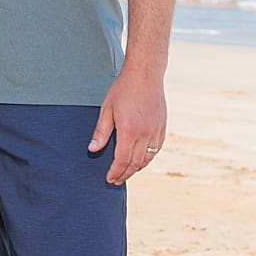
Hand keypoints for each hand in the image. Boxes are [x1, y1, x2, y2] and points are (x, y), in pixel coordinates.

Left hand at [88, 68, 166, 185]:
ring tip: (126, 172)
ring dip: (136, 168)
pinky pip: (156, 149)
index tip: (109, 179)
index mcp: (129, 131)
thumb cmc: (123, 89)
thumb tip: (92, 149)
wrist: (145, 74)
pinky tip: (140, 159)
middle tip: (115, 181)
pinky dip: (148, 158)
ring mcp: (155, 131)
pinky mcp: (162, 127)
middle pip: (135, 163)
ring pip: (147, 158)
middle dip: (124, 174)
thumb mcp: (107, 109)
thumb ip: (101, 132)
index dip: (115, 172)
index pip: (122, 160)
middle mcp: (144, 134)